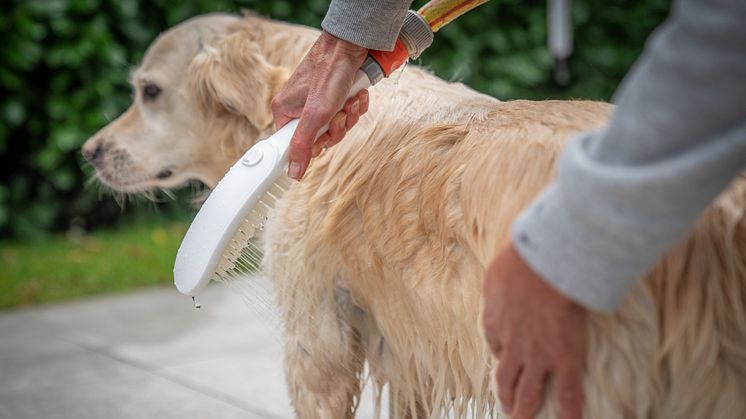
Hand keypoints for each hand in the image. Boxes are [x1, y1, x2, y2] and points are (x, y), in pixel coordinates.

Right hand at [271, 31, 369, 179]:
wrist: (349, 46)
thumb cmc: (329, 74)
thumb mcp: (315, 115)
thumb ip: (302, 146)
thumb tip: (293, 174)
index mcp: (285, 113)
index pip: (298, 146)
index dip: (317, 144)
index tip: (325, 135)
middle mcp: (299, 108)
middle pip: (321, 138)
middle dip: (338, 127)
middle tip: (340, 113)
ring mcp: (317, 102)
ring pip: (337, 126)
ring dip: (349, 116)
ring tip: (350, 100)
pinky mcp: (334, 95)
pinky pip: (346, 113)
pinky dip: (355, 106)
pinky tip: (357, 95)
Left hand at [482, 242, 586, 418]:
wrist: (543, 266)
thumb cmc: (518, 263)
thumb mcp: (496, 274)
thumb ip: (498, 285)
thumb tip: (498, 282)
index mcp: (496, 323)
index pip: (496, 347)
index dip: (501, 356)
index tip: (505, 360)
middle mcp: (513, 346)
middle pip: (506, 379)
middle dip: (507, 396)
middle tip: (507, 408)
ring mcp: (538, 356)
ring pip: (528, 392)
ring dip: (525, 410)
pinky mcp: (564, 358)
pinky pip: (568, 393)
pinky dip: (570, 412)